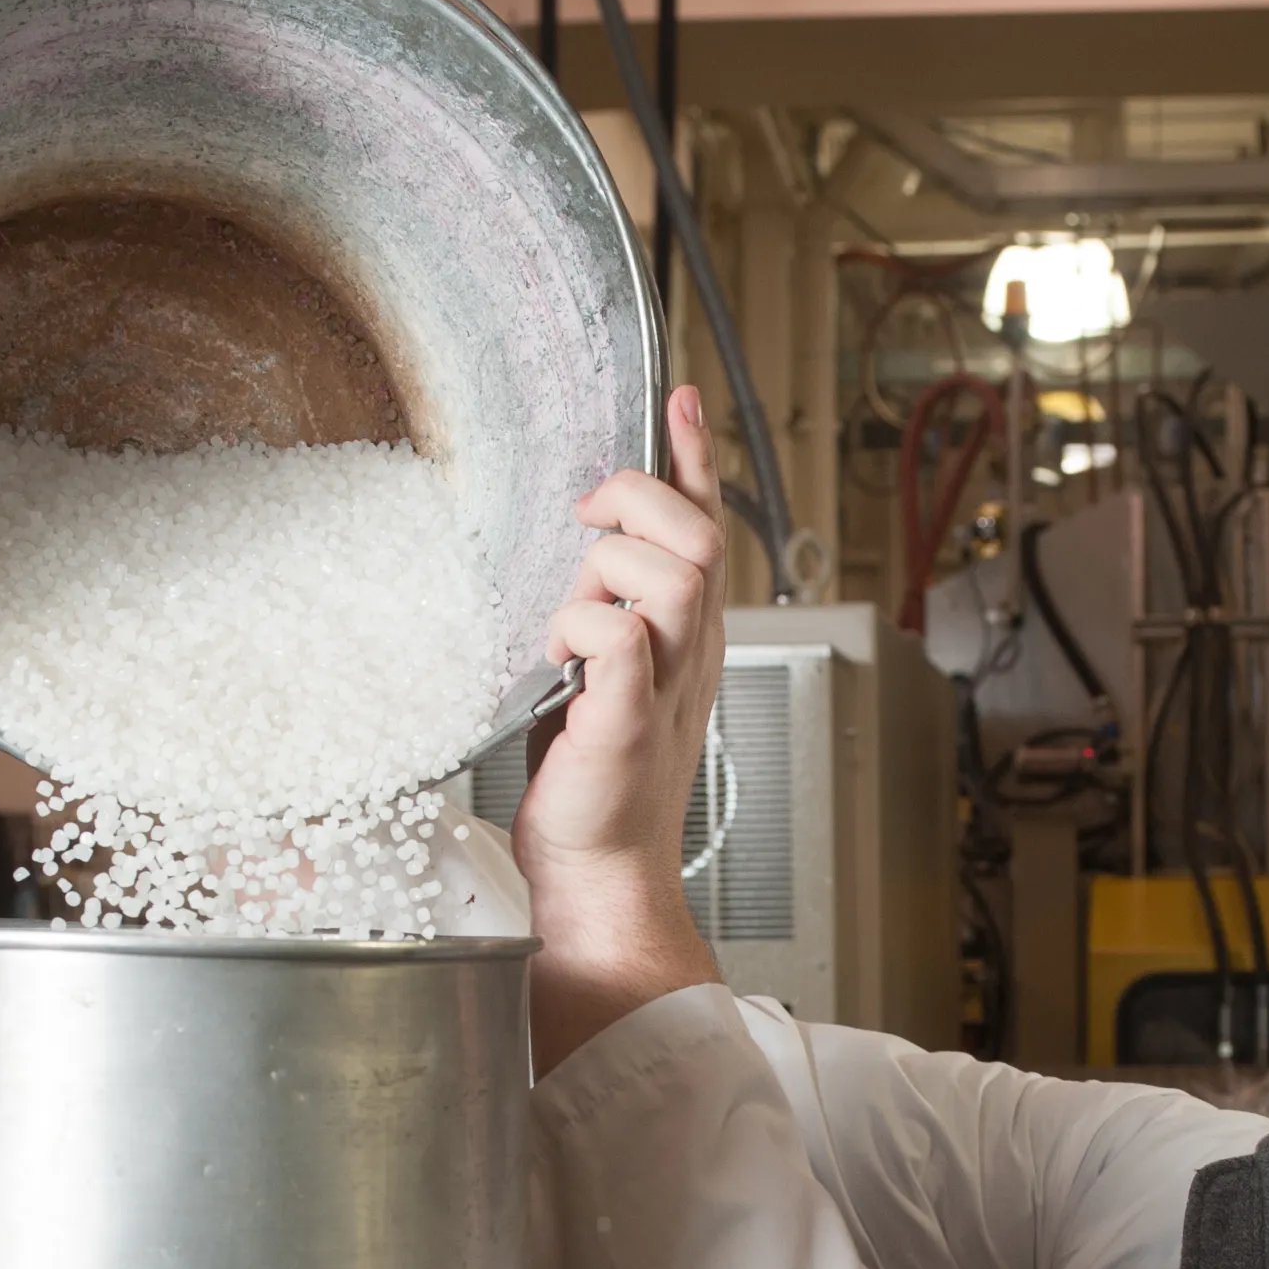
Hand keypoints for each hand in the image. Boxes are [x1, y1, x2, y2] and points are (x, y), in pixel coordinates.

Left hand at [518, 386, 731, 1070]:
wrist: (597, 872)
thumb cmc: (593, 785)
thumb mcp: (599, 673)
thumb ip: (599, 610)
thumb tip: (577, 549)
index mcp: (687, 635)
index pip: (707, 523)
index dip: (695, 455)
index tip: (680, 396)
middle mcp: (690, 652)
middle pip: (700, 533)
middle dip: (639, 501)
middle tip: (586, 519)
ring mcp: (667, 684)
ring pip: (674, 571)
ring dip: (606, 572)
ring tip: (566, 624)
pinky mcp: (629, 720)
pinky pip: (622, 637)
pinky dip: (582, 629)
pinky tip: (560, 660)